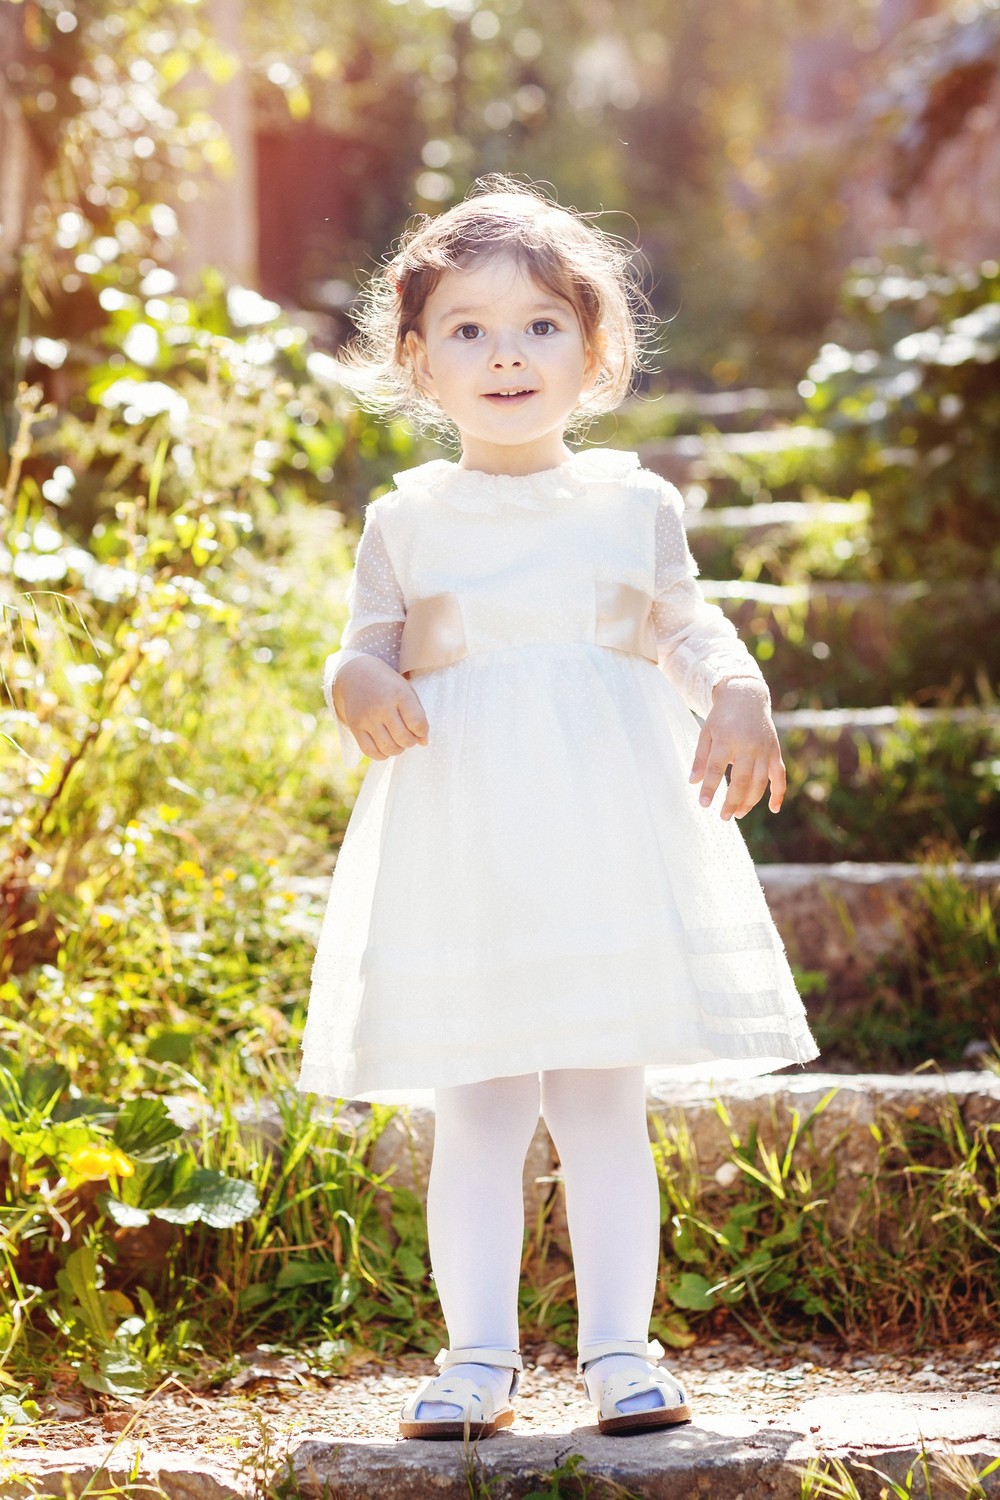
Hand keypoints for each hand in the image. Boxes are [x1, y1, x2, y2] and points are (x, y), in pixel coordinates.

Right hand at [332, 655, 429, 760]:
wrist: (357, 674)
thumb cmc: (389, 686)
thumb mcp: (407, 693)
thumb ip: (418, 716)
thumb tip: (424, 743)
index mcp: (400, 694)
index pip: (418, 723)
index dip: (422, 731)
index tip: (419, 729)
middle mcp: (382, 706)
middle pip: (404, 738)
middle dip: (411, 741)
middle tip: (408, 736)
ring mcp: (367, 717)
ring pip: (388, 748)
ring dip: (398, 749)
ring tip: (398, 741)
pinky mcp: (355, 726)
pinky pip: (370, 751)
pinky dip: (381, 755)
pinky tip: (385, 747)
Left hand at [689, 677, 785, 819]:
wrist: (746, 697)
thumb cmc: (722, 717)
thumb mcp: (706, 733)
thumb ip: (700, 758)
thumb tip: (692, 782)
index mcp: (727, 741)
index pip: (716, 769)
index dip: (709, 788)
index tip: (703, 804)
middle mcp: (747, 747)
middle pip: (741, 781)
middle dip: (732, 802)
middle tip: (724, 817)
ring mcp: (764, 750)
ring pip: (760, 783)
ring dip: (750, 802)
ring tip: (738, 814)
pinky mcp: (775, 752)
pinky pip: (780, 776)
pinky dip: (779, 793)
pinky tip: (773, 809)